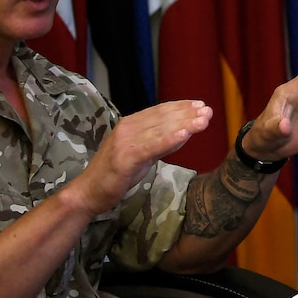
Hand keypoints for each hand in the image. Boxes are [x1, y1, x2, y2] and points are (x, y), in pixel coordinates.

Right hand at [68, 100, 212, 215]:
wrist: (89, 192)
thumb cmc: (116, 174)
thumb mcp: (143, 155)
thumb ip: (161, 143)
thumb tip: (185, 131)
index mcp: (130, 124)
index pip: (159, 111)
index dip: (180, 107)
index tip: (200, 105)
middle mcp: (127, 128)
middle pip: (162, 118)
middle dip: (187, 114)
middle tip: (208, 111)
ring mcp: (124, 142)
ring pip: (159, 130)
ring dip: (183, 123)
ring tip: (203, 121)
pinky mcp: (124, 159)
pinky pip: (150, 147)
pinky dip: (168, 139)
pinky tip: (184, 134)